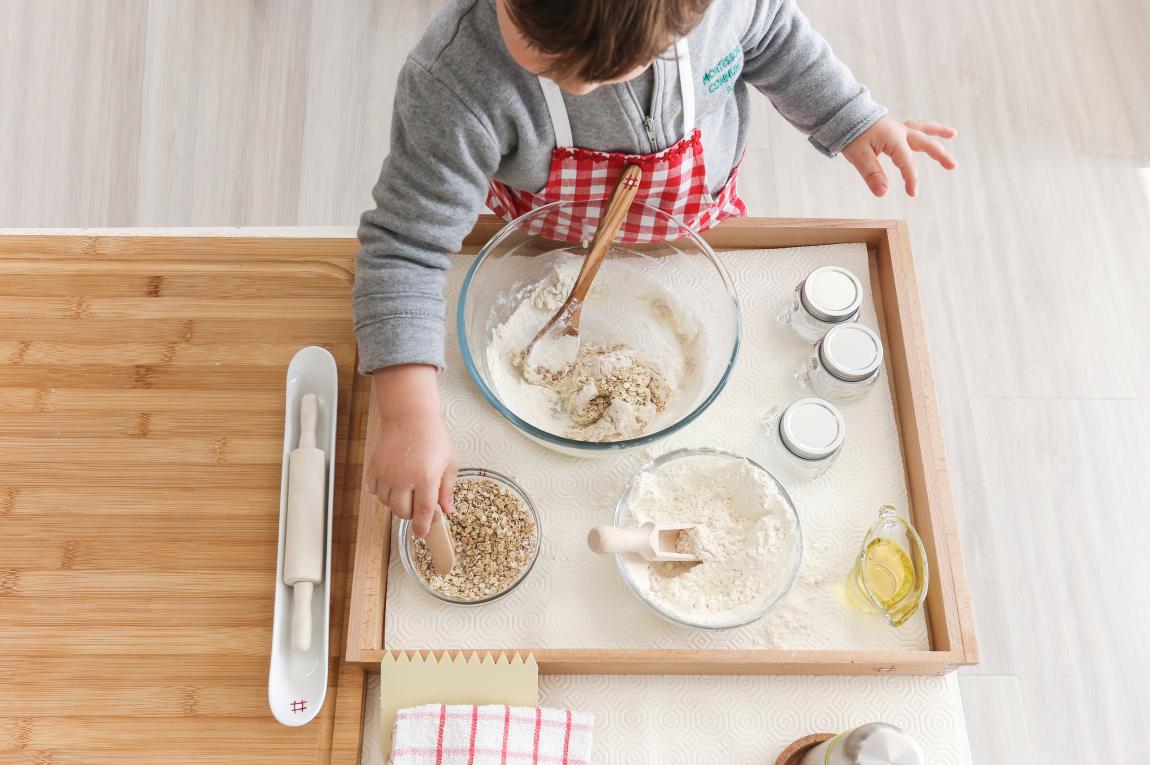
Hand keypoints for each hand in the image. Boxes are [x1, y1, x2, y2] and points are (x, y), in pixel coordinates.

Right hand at [365, 365, 458, 538]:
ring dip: (396, 503)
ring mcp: (387, 473)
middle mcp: (404, 479)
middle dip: (410, 514)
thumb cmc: (433, 436)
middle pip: (402, 512)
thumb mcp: (450, 462)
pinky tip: (391, 484)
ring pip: (386, 503)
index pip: (423, 512)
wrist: (410, 416)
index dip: (422, 526)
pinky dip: (381, 492)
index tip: (422, 534)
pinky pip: (373, 490)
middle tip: (416, 506)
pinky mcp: (374, 467)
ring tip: (405, 491)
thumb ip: (447, 489)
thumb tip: (447, 509)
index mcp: (426, 478)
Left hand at [842, 117, 956, 197]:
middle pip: (925, 142)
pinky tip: (932, 133)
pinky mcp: (894, 128)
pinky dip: (926, 129)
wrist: (843, 113)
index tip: (913, 193)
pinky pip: (915, 127)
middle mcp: (900, 131)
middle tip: (953, 165)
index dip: (911, 178)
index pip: (907, 162)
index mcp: (893, 139)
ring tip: (953, 134)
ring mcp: (898, 128)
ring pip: (923, 130)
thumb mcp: (858, 157)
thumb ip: (872, 175)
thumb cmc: (850, 134)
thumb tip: (883, 193)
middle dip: (940, 154)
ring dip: (938, 133)